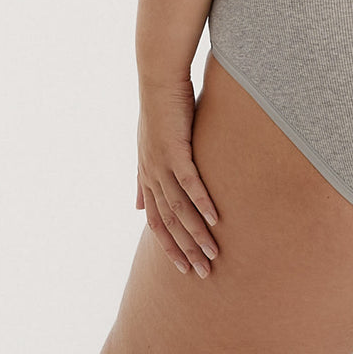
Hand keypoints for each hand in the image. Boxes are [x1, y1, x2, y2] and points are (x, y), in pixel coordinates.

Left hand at [135, 76, 219, 276]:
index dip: (168, 246)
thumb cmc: (160, 110)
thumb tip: (136, 207)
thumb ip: (144, 180)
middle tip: (202, 274)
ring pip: (179, 209)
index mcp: (146, 177)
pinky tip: (215, 219)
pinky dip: (202, 203)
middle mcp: (151, 176)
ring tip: (213, 254)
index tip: (183, 267)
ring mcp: (161, 165)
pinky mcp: (175, 150)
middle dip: (184, 251)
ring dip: (196, 234)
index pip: (155, 222)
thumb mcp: (150, 148)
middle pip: (167, 224)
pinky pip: (190, 183)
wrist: (158, 79)